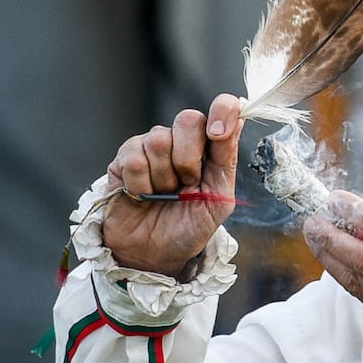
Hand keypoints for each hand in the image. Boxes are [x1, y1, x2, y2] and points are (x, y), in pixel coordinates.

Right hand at [103, 93, 244, 277]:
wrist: (156, 253)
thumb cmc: (189, 226)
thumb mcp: (219, 199)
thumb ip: (226, 160)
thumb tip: (240, 121)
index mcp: (209, 147)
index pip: (222, 109)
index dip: (222, 111)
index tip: (218, 133)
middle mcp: (180, 140)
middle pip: (187, 119)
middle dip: (190, 158)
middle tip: (187, 184)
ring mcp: (149, 146)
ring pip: (158, 140)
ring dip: (164, 178)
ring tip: (164, 194)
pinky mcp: (122, 160)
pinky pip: (134, 160)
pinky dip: (142, 186)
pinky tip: (143, 196)